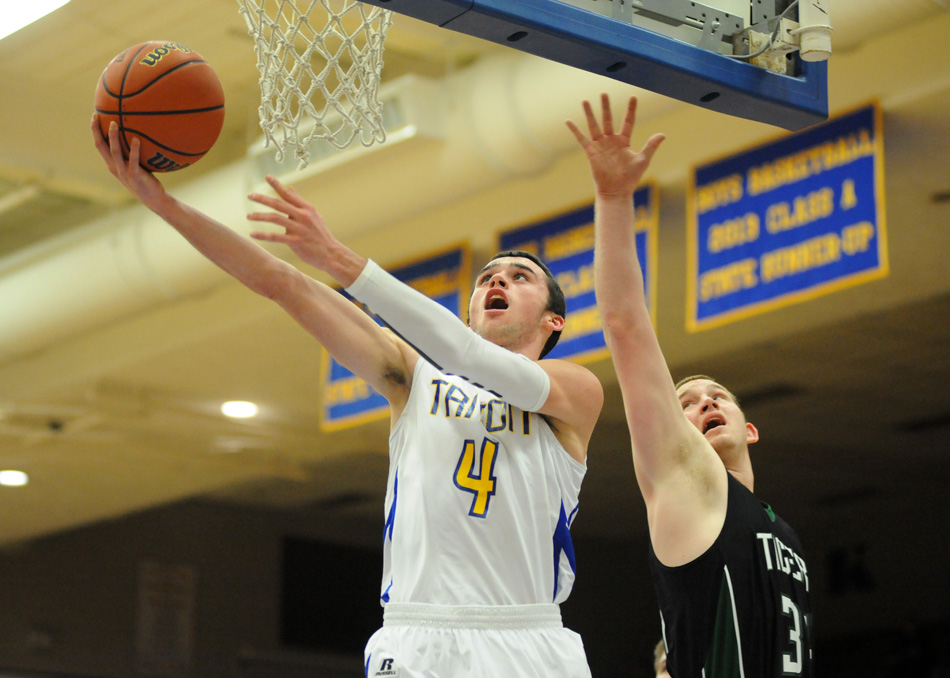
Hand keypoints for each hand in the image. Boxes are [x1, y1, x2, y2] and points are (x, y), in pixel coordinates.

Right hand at [90, 114, 166, 209]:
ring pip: (115, 152)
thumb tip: (138, 132)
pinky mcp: (135, 176)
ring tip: (114, 123)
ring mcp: (124, 172)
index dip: (95, 131)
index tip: (95, 116)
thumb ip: (132, 152)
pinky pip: (134, 161)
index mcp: (112, 164)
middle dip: (96, 131)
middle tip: (96, 115)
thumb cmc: (146, 179)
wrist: (153, 198)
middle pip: (101, 146)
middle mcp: (114, 167)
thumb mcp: (135, 165)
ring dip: (113, 138)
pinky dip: (134, 150)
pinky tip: (137, 139)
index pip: (100, 145)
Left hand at [247, 176, 362, 282]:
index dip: (277, 185)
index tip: (267, 176)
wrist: (331, 254)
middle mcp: (303, 216)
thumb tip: (290, 188)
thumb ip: (299, 202)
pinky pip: (276, 237)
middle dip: (262, 198)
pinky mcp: (296, 242)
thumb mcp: (312, 215)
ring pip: (275, 218)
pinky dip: (263, 235)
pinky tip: (252, 234)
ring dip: (260, 216)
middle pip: (279, 204)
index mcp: (307, 208)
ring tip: (248, 216)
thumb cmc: (320, 235)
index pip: (289, 194)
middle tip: (249, 195)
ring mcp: (300, 229)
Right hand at [566, 94, 664, 197]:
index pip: (628, 121)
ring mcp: (600, 146)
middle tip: (604, 93)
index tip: (633, 96)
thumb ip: (651, 146)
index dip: (630, 109)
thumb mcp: (643, 160)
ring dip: (590, 113)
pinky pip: (581, 139)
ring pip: (594, 126)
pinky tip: (568, 121)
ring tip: (585, 100)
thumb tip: (662, 134)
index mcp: (623, 141)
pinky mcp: (591, 152)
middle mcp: (611, 141)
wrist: (616, 191)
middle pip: (608, 119)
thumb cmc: (630, 178)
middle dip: (606, 106)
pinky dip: (575, 130)